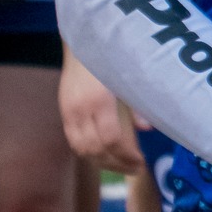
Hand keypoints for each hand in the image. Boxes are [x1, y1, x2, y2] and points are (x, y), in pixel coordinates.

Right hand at [59, 47, 143, 169]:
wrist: (82, 43)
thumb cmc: (110, 58)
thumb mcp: (127, 78)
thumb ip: (136, 105)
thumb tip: (148, 128)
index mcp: (100, 100)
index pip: (111, 139)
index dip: (126, 156)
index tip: (141, 161)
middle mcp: (81, 109)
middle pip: (95, 149)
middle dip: (117, 164)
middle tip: (135, 169)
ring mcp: (69, 111)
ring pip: (81, 149)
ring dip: (102, 162)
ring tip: (121, 166)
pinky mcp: (63, 112)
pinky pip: (73, 141)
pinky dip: (88, 153)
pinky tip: (104, 155)